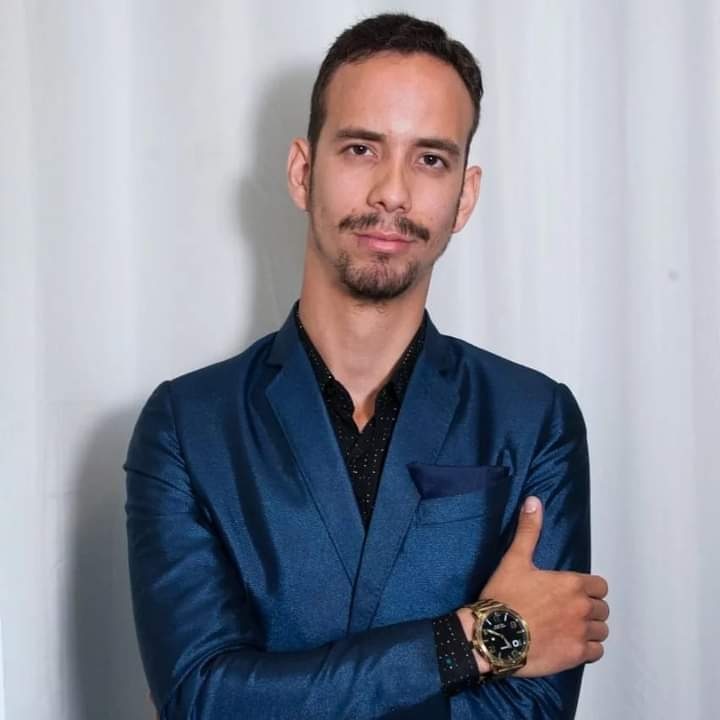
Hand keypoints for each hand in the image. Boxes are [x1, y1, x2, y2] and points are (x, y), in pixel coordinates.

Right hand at [469, 496, 608, 677]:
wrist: (494, 636)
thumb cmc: (504, 596)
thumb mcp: (514, 559)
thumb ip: (529, 530)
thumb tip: (534, 501)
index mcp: (572, 583)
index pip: (599, 585)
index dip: (588, 588)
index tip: (572, 592)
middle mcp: (582, 608)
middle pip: (602, 608)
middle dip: (589, 608)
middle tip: (569, 610)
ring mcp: (580, 633)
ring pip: (601, 630)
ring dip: (590, 628)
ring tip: (571, 628)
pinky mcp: (576, 655)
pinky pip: (597, 651)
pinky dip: (588, 649)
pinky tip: (571, 644)